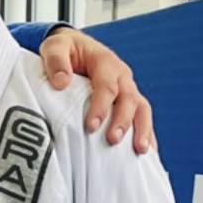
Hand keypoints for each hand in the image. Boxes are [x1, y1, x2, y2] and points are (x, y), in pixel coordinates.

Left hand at [39, 28, 154, 152]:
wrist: (74, 49)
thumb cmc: (65, 51)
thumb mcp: (54, 47)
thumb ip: (56, 61)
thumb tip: (62, 82)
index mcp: (105, 61)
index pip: (106, 85)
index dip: (101, 106)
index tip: (91, 126)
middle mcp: (121, 76)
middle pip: (128, 98)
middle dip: (122, 121)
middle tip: (113, 140)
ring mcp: (128, 89)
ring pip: (141, 109)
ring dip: (142, 130)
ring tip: (140, 151)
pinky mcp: (129, 102)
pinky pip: (142, 118)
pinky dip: (147, 135)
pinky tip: (148, 154)